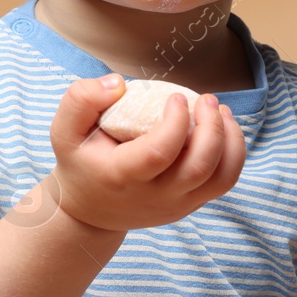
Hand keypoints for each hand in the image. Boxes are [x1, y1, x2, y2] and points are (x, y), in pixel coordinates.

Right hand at [48, 74, 244, 231]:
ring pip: (221, 178)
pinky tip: (223, 128)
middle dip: (213, 127)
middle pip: (200, 167)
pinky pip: (224, 182)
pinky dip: (233, 153)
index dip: (175, 122)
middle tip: (207, 100)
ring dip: (230, 140)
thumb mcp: (64, 130)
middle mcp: (155, 196)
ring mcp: (177, 205)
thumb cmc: (81, 163)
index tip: (176, 97)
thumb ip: (81, 100)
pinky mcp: (191, 205)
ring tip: (221, 111)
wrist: (90, 212)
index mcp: (123, 176)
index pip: (160, 152)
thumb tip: (118, 84)